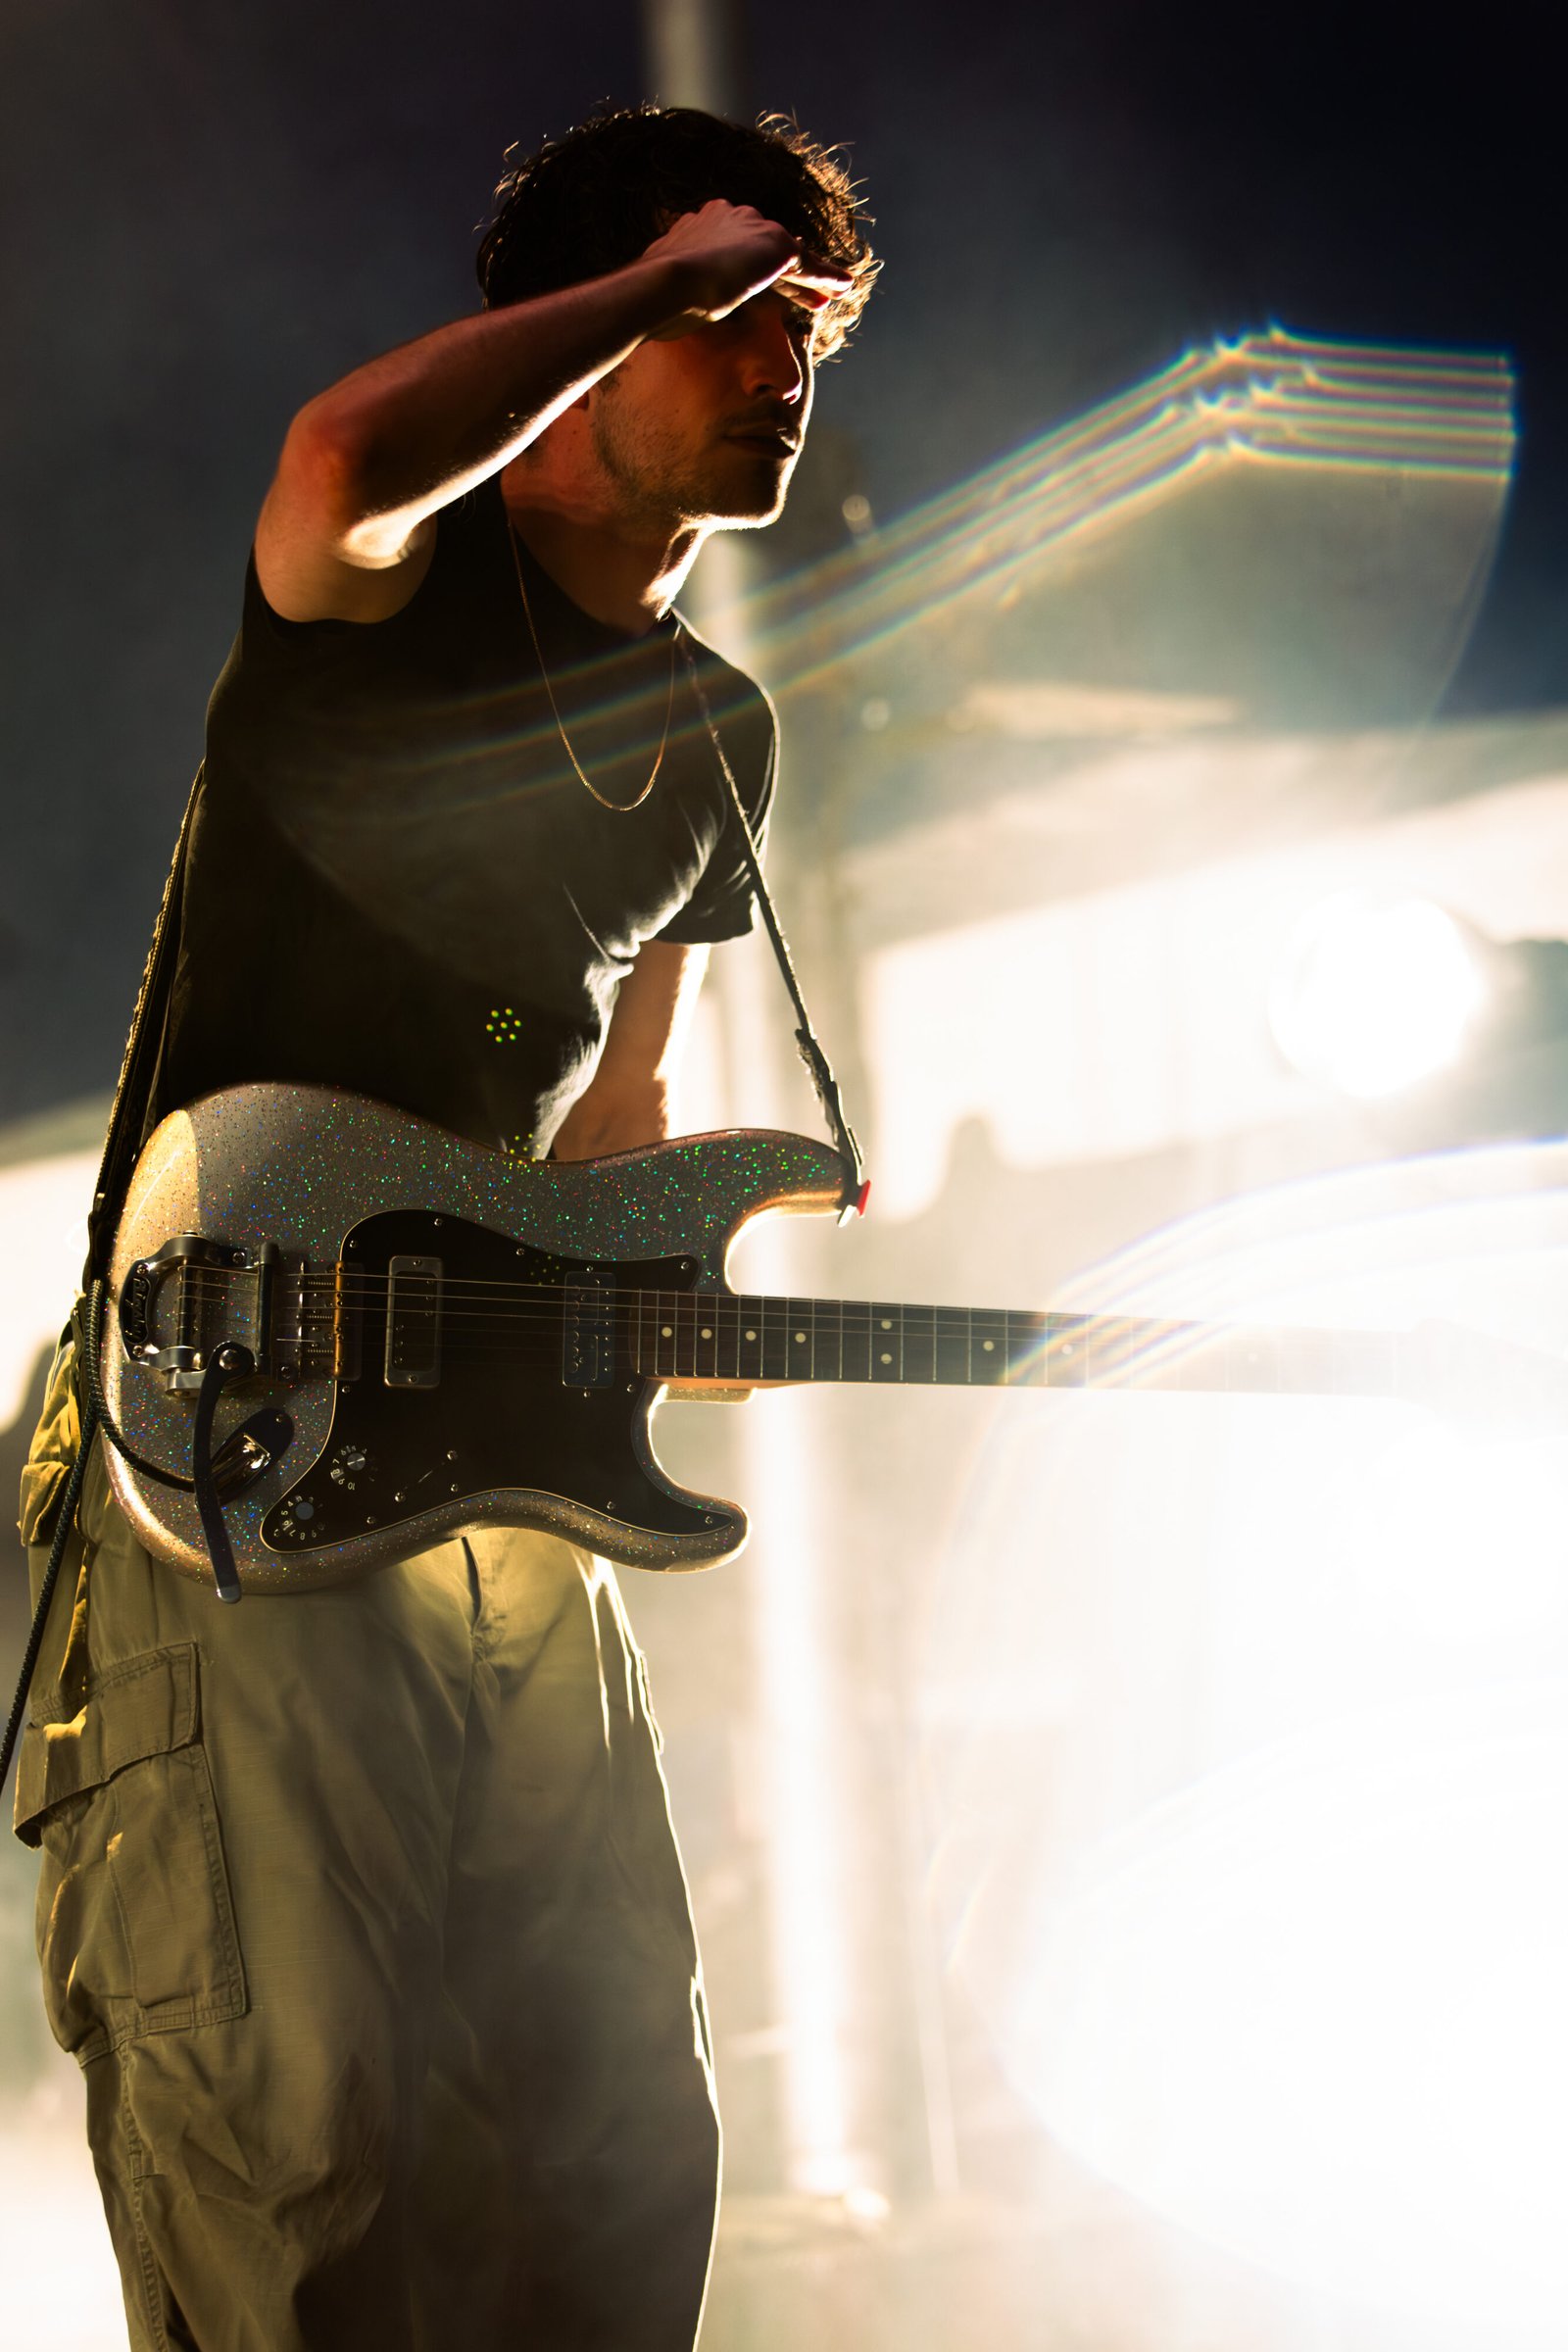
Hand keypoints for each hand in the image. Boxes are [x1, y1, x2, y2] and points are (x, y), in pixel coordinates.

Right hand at [641, 200, 852, 338]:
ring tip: (832, 294)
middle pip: (767, 248)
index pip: (737, 245)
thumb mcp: (660, 285)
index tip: (759, 286)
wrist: (662, 285)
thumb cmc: (651, 296)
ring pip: (791, 256)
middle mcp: (731, 216)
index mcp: (703, 223)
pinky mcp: (775, 247)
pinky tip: (844, 286)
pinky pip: (808, 264)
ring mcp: (754, 228)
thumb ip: (668, 286)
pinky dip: (826, 275)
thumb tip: (649, 308)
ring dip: (813, 277)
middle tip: (807, 294)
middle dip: (788, 272)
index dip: (753, 269)